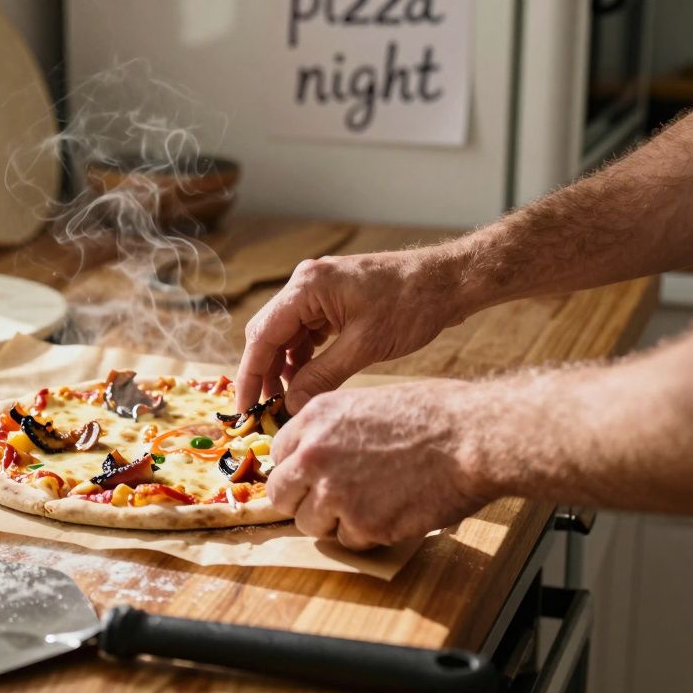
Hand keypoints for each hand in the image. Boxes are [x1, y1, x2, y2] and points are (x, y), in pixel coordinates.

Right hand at [235, 248, 468, 414]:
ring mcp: (319, 290)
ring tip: (286, 401)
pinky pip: (306, 332)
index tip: (244, 407)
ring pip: (286, 335)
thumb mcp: (365, 346)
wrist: (448, 282)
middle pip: (268, 333)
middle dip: (264, 373)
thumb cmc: (412, 305)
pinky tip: (307, 380)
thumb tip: (290, 406)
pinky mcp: (333, 300)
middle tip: (263, 410)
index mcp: (307, 287)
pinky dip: (303, 357)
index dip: (250, 375)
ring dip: (284, 367)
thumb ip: (322, 376)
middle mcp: (306, 283)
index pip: (263, 335)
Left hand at [266, 379, 498, 549]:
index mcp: (315, 417)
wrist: (472, 437)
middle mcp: (315, 454)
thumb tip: (317, 457)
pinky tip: (394, 512)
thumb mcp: (367, 404)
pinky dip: (368, 535)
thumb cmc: (433, 415)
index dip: (298, 470)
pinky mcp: (362, 523)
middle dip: (303, 501)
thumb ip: (333, 430)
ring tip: (370, 505)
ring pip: (310, 524)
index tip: (313, 478)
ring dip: (334, 522)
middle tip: (331, 503)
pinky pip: (349, 541)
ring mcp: (335, 491)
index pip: (279, 455)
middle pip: (282, 494)